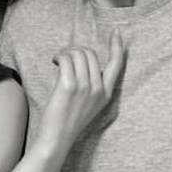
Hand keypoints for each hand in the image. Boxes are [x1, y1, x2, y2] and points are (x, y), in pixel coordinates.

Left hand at [35, 32, 123, 160]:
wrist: (57, 138)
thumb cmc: (67, 121)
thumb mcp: (88, 104)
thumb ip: (91, 85)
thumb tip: (80, 62)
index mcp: (106, 94)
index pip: (116, 65)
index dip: (117, 47)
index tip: (116, 33)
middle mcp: (98, 89)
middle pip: (91, 54)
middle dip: (76, 50)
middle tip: (64, 57)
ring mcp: (85, 87)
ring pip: (78, 54)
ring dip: (65, 52)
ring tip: (58, 60)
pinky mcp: (69, 86)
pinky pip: (66, 59)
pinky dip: (59, 56)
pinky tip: (54, 61)